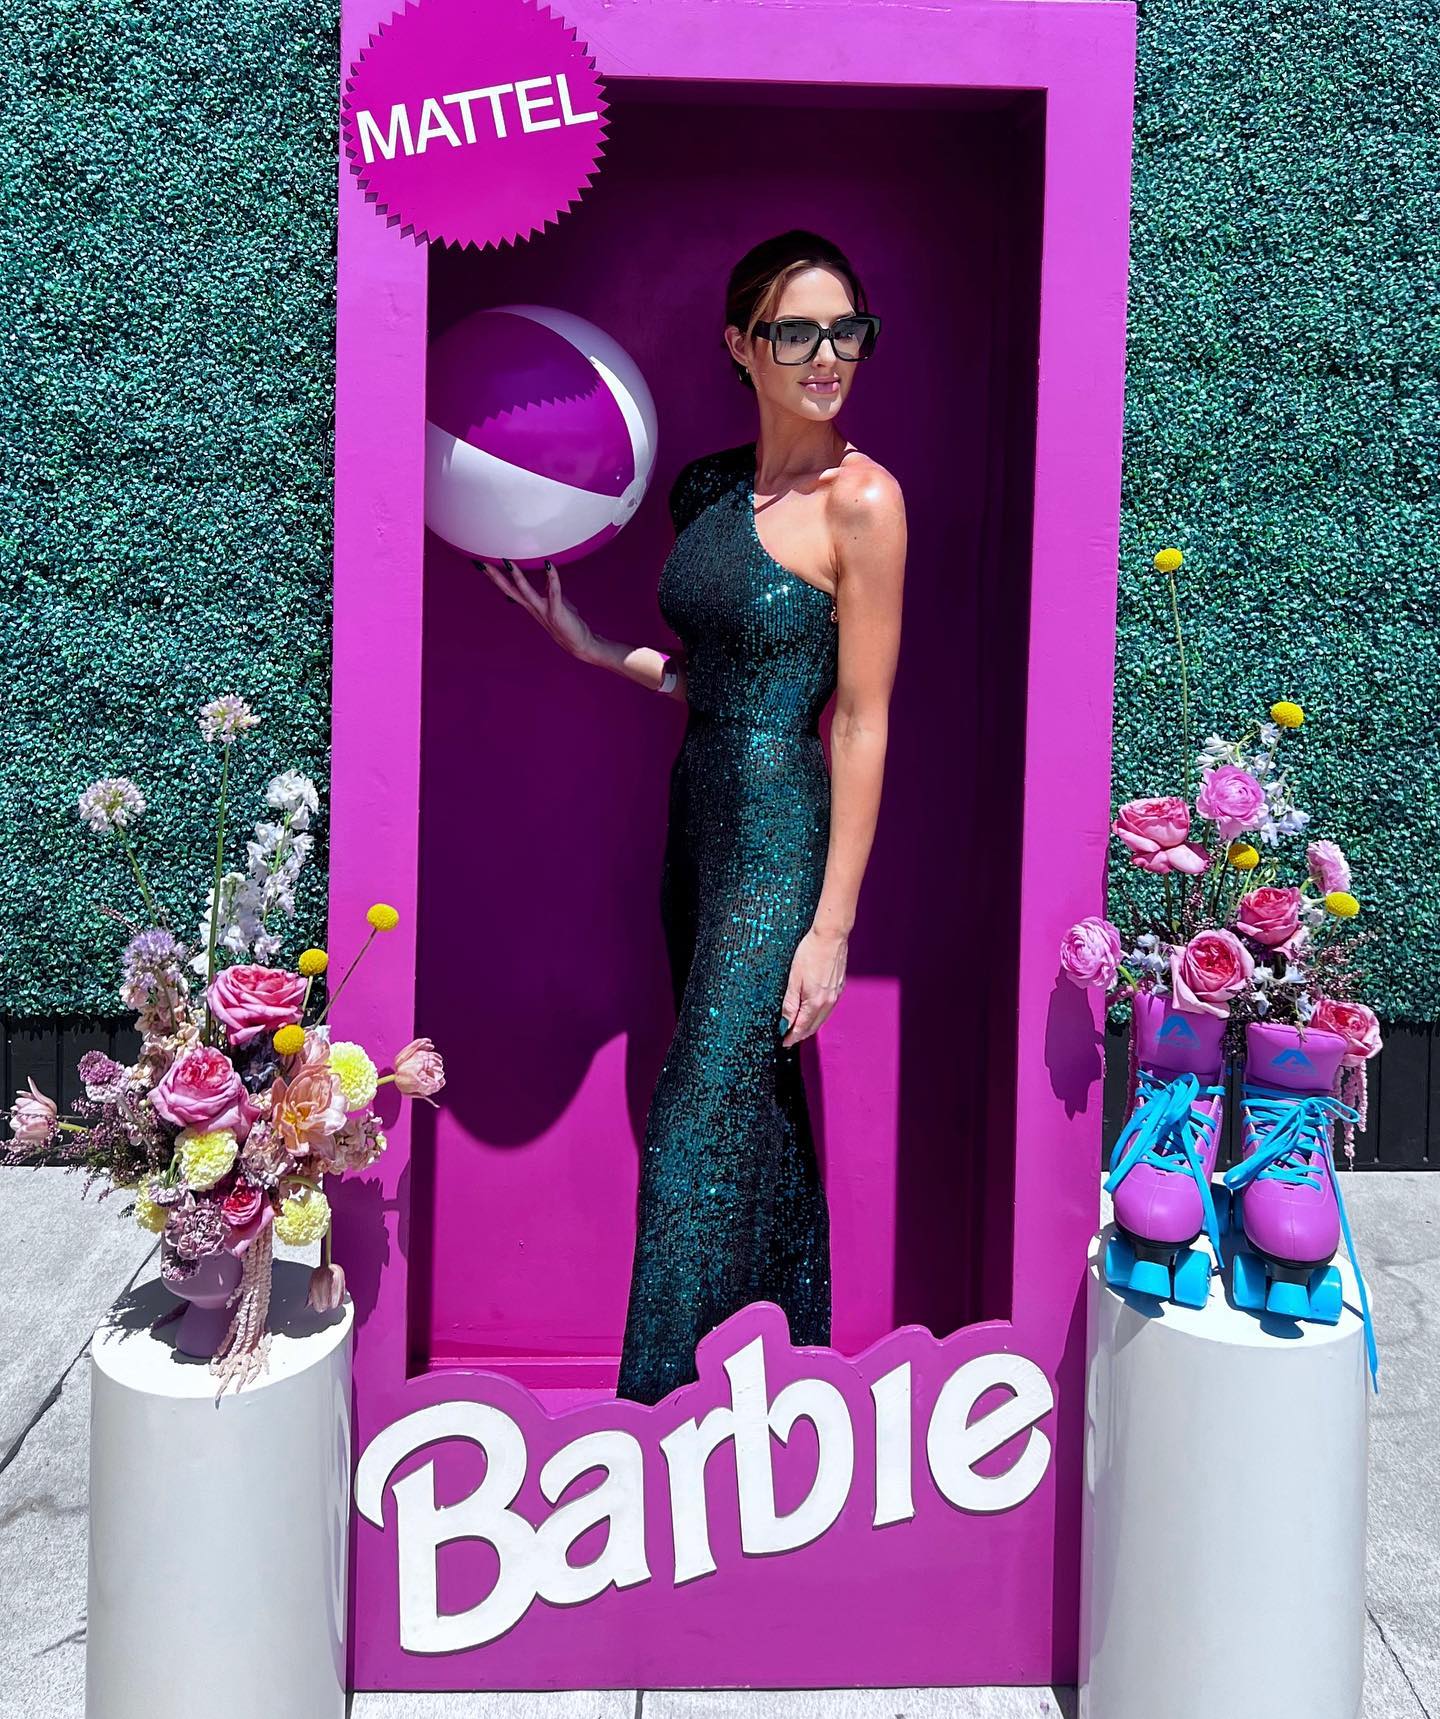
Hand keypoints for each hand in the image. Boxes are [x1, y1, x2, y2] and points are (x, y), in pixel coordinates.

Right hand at [473, 556, 598, 660]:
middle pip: (511, 590)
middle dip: (496, 577)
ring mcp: (544, 611)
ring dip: (517, 577)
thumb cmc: (569, 622)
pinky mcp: (557, 612)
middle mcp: (533, 608)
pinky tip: (549, 565)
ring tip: (508, 563)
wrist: (580, 644)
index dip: (496, 578)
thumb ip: (549, 589)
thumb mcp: (555, 602)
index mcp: (531, 605)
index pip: (510, 589)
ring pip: (526, 593)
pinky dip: (552, 578)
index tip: (484, 565)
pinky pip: (554, 592)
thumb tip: (547, 574)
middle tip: (483, 563)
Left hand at [779, 926, 847, 1048]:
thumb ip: (790, 1003)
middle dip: (801, 1034)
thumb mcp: (794, 979)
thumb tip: (785, 1023)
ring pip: (822, 1019)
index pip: (802, 1027)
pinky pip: (829, 1009)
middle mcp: (828, 1002)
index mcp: (815, 1002)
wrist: (831, 937)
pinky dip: (819, 1016)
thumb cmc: (810, 953)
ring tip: (799, 1028)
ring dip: (810, 1026)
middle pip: (813, 1026)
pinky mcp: (839, 988)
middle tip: (789, 1038)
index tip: (784, 1042)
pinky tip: (813, 1012)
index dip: (792, 1037)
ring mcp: (836, 995)